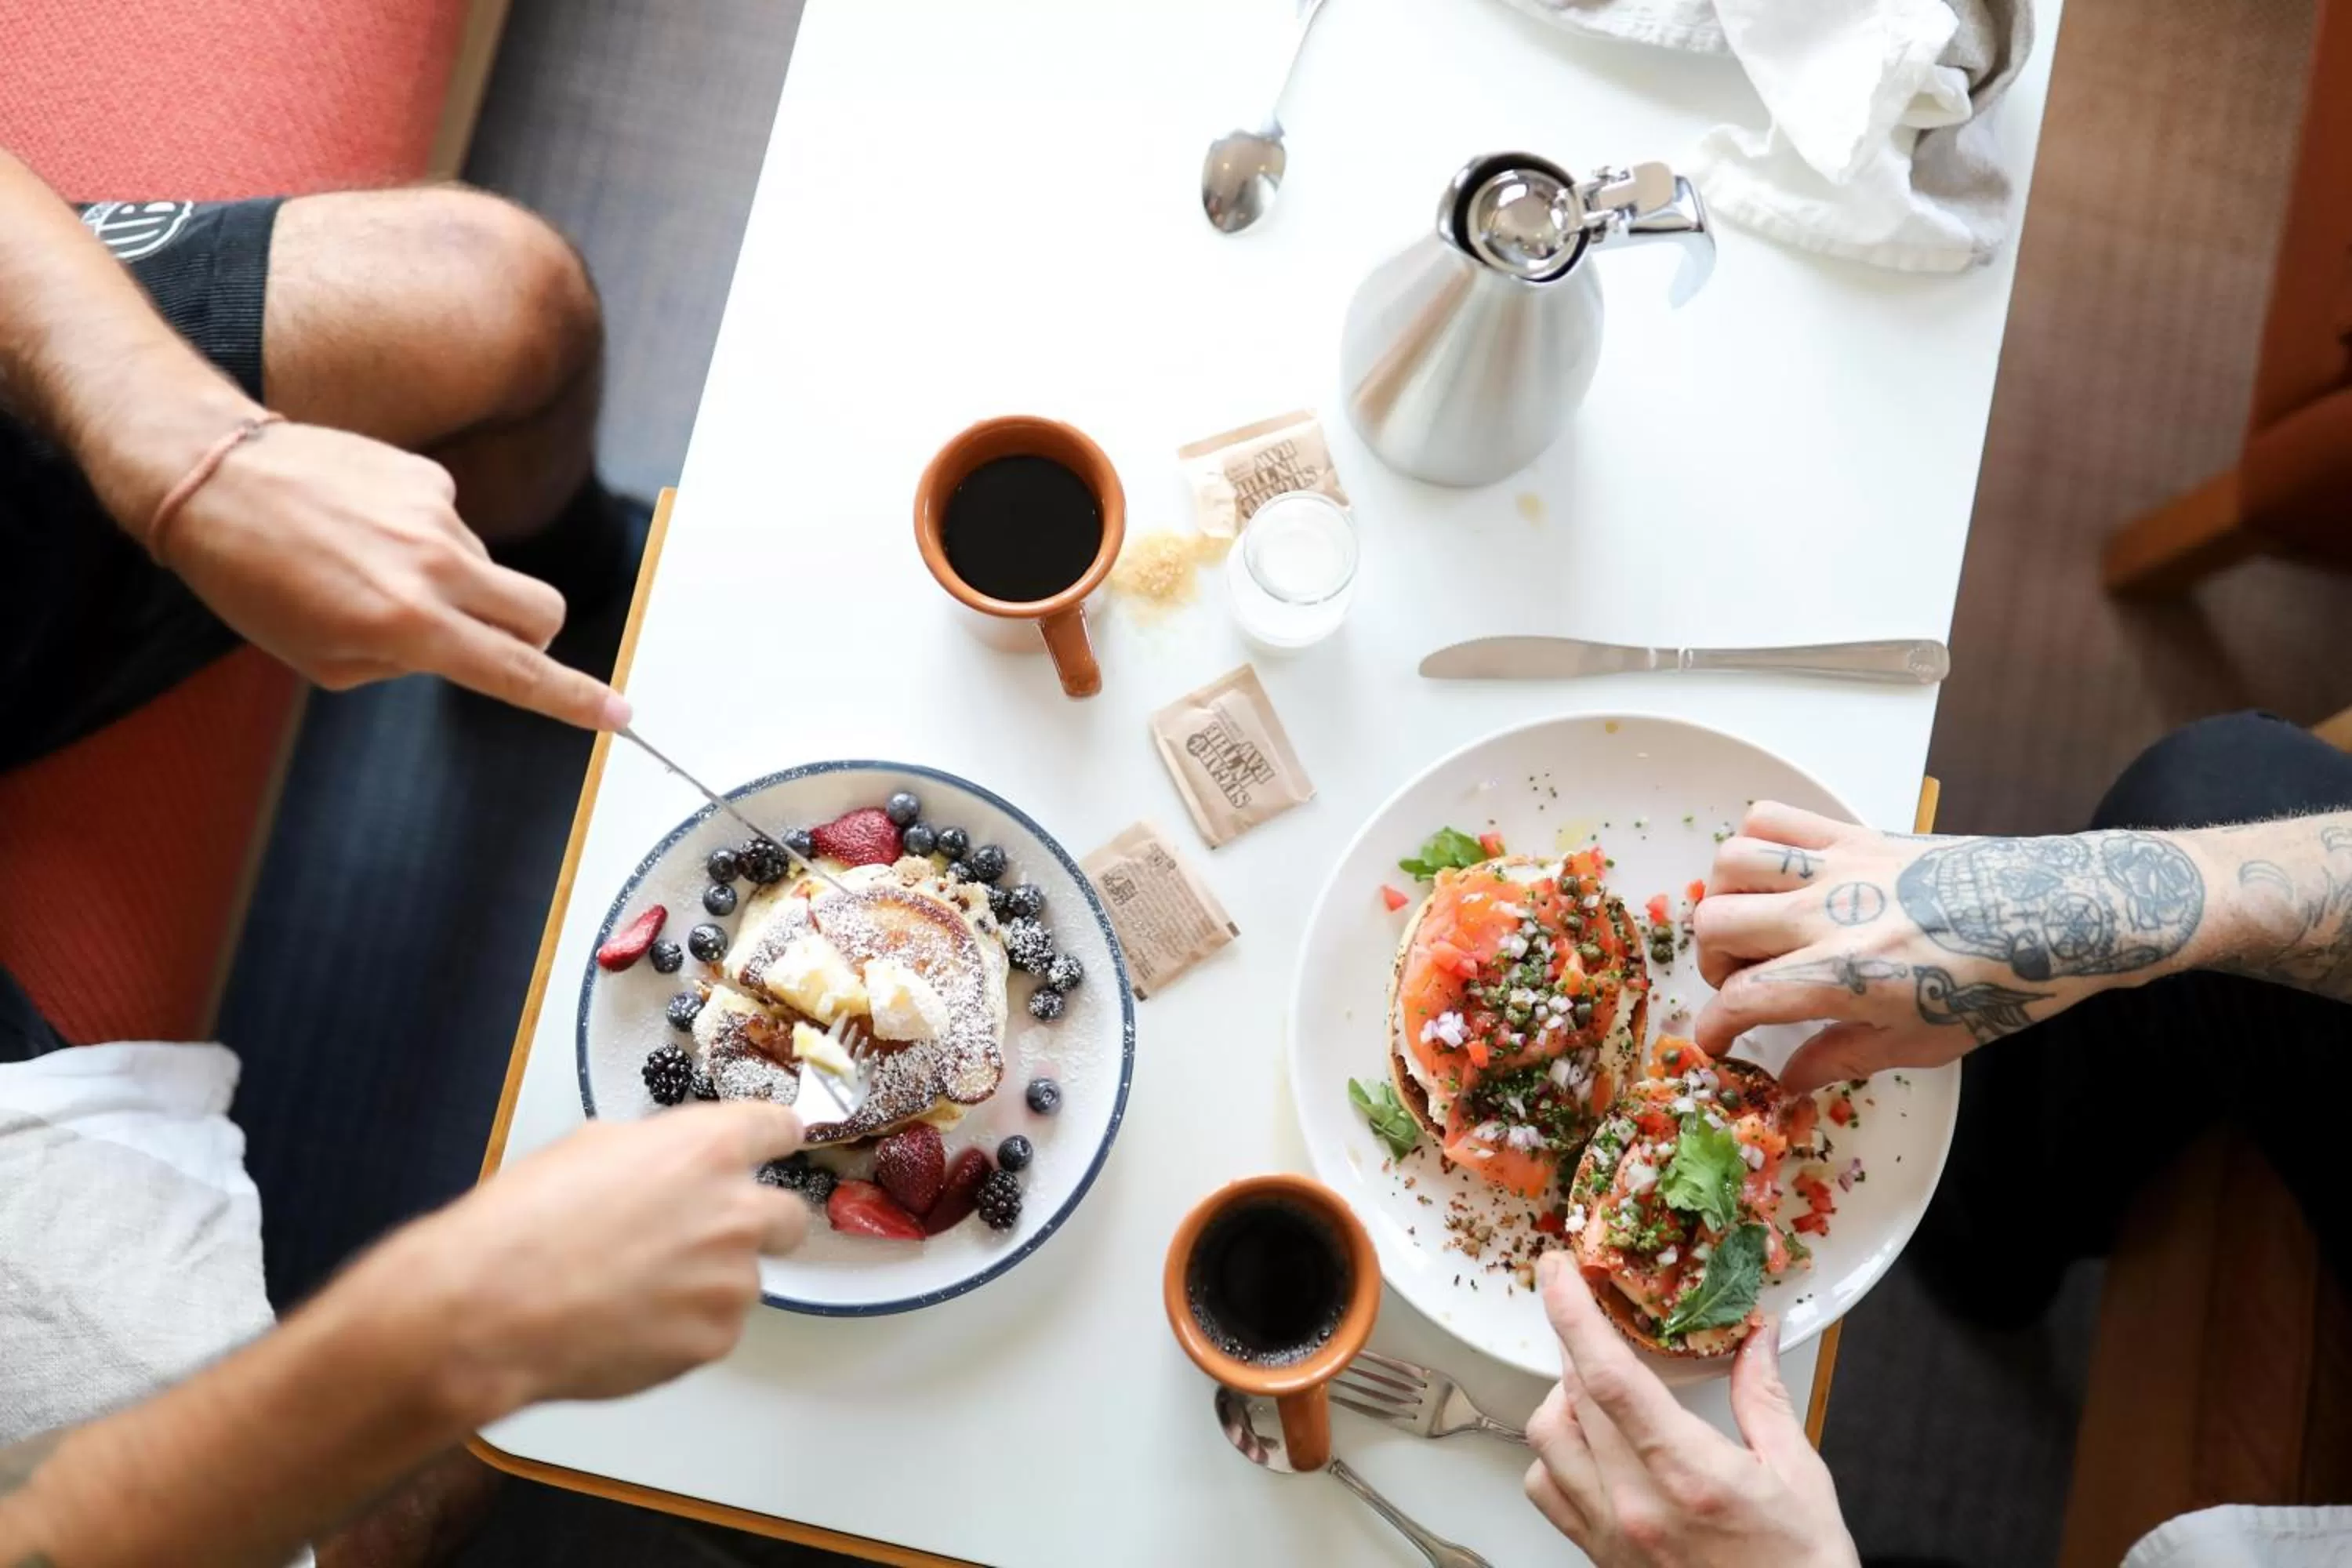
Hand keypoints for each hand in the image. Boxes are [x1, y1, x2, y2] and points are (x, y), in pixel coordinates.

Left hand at [148, 420, 627, 729]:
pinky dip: (420, 535)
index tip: (619, 714)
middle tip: (484, 638)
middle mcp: (435, 566)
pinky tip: (359, 526)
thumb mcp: (321, 658)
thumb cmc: (251, 580)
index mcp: (407, 624)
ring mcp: (436, 514)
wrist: (208, 477)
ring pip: (486, 568)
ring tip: (365, 565)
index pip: (516, 673)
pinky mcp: (425, 475)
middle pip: (542, 612)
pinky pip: (449, 522)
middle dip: (532, 636)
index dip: (574, 701)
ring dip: (452, 581)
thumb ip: (402, 662)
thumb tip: (456, 644)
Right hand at [350, 1103, 808, 1421]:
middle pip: (788, 1216)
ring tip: (635, 1289)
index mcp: (708, 1149)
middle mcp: (736, 1212)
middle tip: (706, 1236)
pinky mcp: (714, 1340)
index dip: (772, 1141)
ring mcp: (730, 1282)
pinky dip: (683, 1327)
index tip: (772, 1148)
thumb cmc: (524, 1223)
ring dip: (708, 1282)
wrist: (489, 1308)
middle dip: (757, 1223)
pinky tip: (629, 1323)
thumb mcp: (592, 1147)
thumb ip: (659, 1152)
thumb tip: (674, 1164)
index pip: (780, 1130)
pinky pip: (714, 1327)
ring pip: (743, 1279)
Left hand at [1523, 1254, 1856, 1567]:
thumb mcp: (1800, 1475)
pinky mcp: (1600, 1555)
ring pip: (1546, 1441)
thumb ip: (1766, 1398)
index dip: (1574, 1316)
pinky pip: (1547, 1491)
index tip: (1559, 1272)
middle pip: (1573, 1398)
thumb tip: (1756, 1337)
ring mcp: (1611, 1534)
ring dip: (1561, 1398)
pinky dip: (1553, 1454)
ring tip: (1595, 1382)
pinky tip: (1586, 1443)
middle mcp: (1636, 1505)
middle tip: (1590, 1310)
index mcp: (1688, 1475)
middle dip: (1575, 1341)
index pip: (1609, 1379)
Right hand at [1688, 803, 2204, 1092]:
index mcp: (1845, 976)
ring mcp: (1839, 867)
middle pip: (1716, 926)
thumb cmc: (2000, 986)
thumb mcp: (1921, 1044)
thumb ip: (1840, 1058)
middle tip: (1742, 985)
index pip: (1740, 999)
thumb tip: (1785, 1078)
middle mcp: (1829, 915)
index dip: (1713, 1030)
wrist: (2060, 914)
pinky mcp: (1856, 833)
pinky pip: (1772, 818)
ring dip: (1725, 900)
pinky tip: (1775, 878)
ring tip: (1753, 928)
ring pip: (1730, 864)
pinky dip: (1753, 844)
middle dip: (1713, 965)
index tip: (1717, 1044)